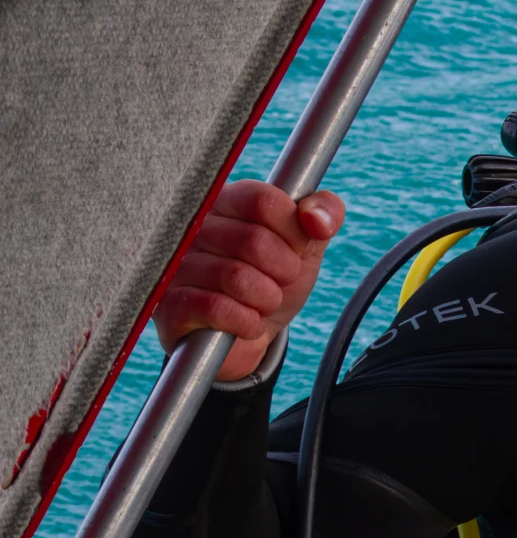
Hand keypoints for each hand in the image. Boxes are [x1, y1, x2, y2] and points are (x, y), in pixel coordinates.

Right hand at [154, 179, 343, 381]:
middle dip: (283, 271)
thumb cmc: (272, 281)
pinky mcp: (170, 303)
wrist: (246, 336)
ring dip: (266, 299)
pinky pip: (217, 308)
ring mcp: (177, 264)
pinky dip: (246, 322)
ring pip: (236, 277)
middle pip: (254, 240)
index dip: (293, 232)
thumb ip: (324, 215)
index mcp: (227, 201)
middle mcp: (194, 227)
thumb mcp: (306, 247)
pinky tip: (246, 322)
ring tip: (261, 301)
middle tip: (278, 281)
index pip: (265, 200)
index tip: (294, 249)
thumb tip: (317, 217)